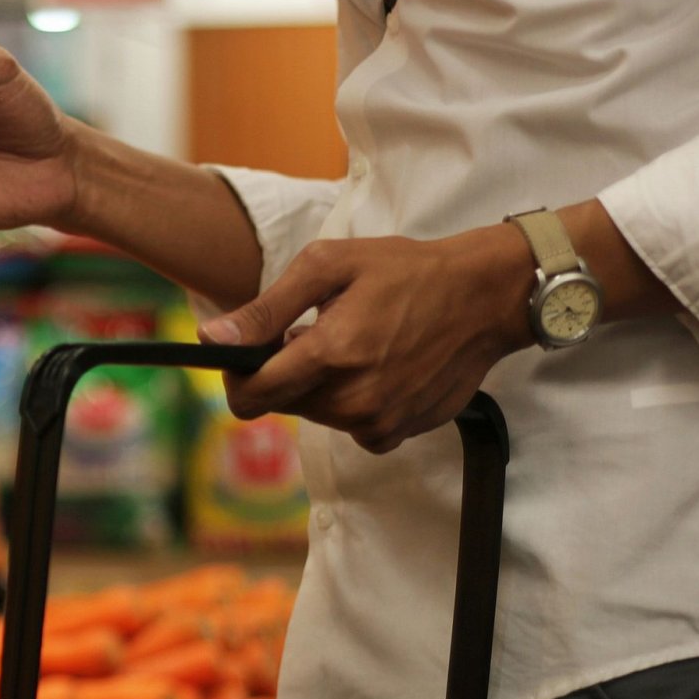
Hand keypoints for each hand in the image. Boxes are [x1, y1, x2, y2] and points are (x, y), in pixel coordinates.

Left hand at [199, 225, 535, 452]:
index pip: (250, 396)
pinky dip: (352, 400)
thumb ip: (266, 309)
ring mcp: (378, 422)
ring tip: (355, 342)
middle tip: (316, 332)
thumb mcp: (328, 267)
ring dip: (319, 384)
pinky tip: (378, 366)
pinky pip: (350, 426)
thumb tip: (212, 339)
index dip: (237, 375)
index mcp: (329, 355)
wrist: (486, 296)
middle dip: (284, 372)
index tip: (246, 352)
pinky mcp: (398, 432)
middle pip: (281, 403)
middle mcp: (352, 399)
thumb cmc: (405, 271)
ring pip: (315, 414)